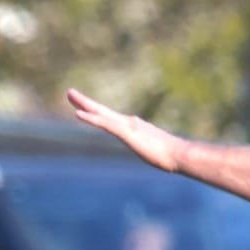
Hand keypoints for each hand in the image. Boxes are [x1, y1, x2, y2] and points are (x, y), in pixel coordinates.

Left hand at [68, 88, 183, 171]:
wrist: (179, 154)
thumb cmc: (172, 156)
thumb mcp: (158, 153)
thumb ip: (155, 150)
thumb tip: (162, 156)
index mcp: (134, 128)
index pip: (111, 118)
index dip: (96, 112)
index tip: (85, 107)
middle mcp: (129, 123)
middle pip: (102, 110)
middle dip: (85, 102)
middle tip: (70, 93)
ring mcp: (127, 126)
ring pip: (100, 113)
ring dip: (84, 104)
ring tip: (70, 95)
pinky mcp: (126, 132)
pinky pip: (104, 123)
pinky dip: (91, 118)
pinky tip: (78, 114)